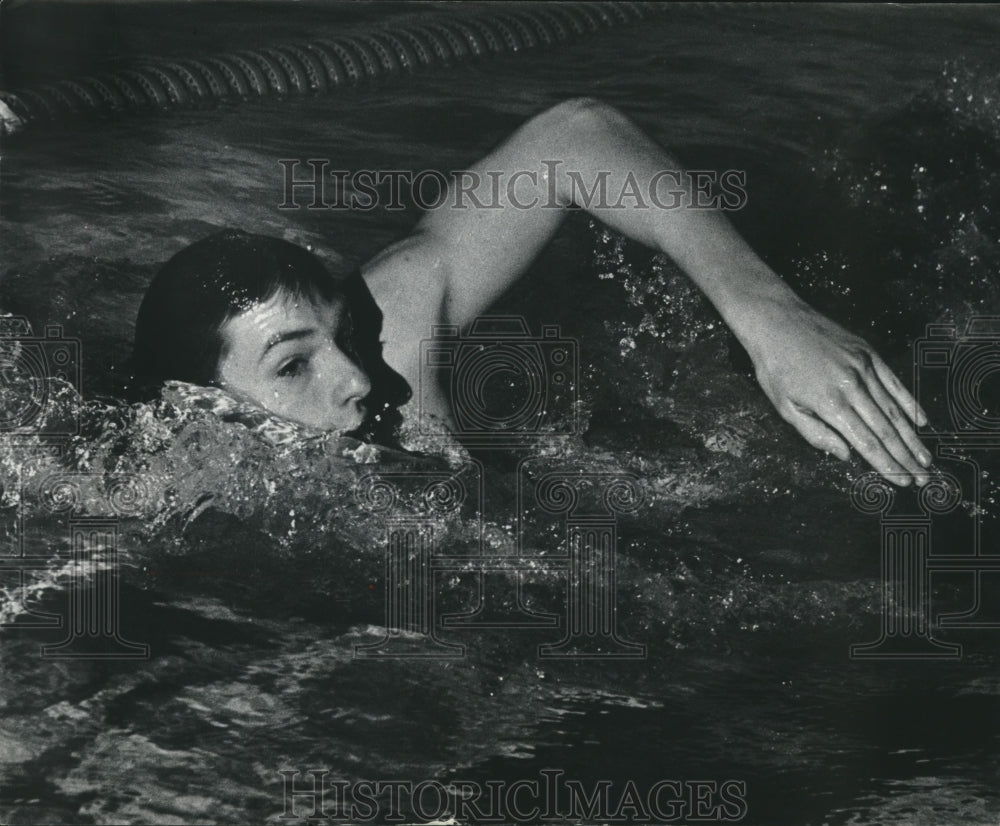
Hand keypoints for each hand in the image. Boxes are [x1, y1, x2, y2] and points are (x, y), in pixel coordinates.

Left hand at [738, 295, 930, 485]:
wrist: (777, 322)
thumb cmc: (775, 367)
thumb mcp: (784, 406)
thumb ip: (816, 434)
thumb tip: (846, 455)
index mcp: (830, 403)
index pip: (866, 442)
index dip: (886, 464)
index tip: (902, 481)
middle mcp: (852, 385)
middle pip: (886, 429)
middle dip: (906, 457)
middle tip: (924, 478)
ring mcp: (864, 367)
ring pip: (894, 409)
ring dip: (913, 437)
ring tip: (926, 458)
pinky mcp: (869, 353)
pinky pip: (895, 382)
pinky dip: (910, 403)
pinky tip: (922, 421)